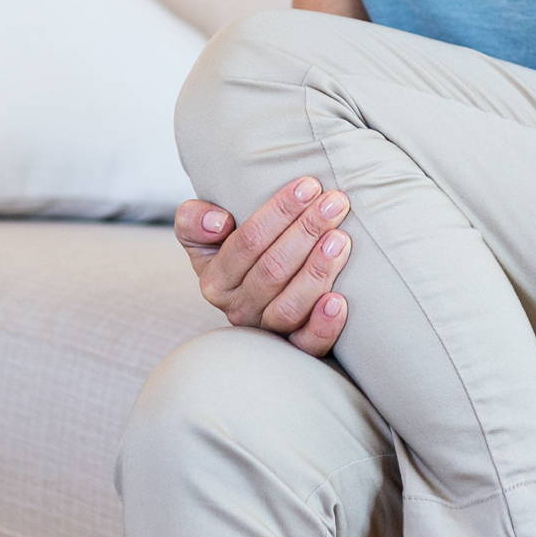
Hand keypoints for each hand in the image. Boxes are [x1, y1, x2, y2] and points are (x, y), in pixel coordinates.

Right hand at [175, 174, 352, 355]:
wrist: (259, 291)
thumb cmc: (238, 252)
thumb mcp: (204, 235)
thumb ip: (194, 220)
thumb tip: (218, 223)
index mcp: (215, 280)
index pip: (247, 242)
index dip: (279, 213)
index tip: (308, 186)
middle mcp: (238, 309)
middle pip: (272, 270)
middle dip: (306, 232)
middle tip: (335, 203)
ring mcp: (267, 331)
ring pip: (290, 306)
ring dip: (317, 271)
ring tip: (341, 240)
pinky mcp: (296, 350)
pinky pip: (306, 345)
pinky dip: (323, 326)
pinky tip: (339, 302)